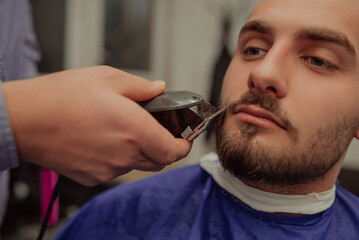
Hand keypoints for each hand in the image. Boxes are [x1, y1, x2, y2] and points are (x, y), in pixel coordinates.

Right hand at [3, 66, 191, 185]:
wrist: (26, 120)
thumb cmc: (62, 97)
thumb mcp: (108, 78)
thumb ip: (141, 87)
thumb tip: (159, 88)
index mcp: (135, 130)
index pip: (174, 151)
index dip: (184, 146)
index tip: (184, 139)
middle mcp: (125, 154)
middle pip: (159, 161)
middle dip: (163, 147)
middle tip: (155, 130)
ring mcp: (108, 168)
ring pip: (137, 165)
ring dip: (139, 151)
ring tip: (121, 130)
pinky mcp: (92, 177)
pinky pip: (115, 169)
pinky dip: (117, 158)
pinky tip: (102, 140)